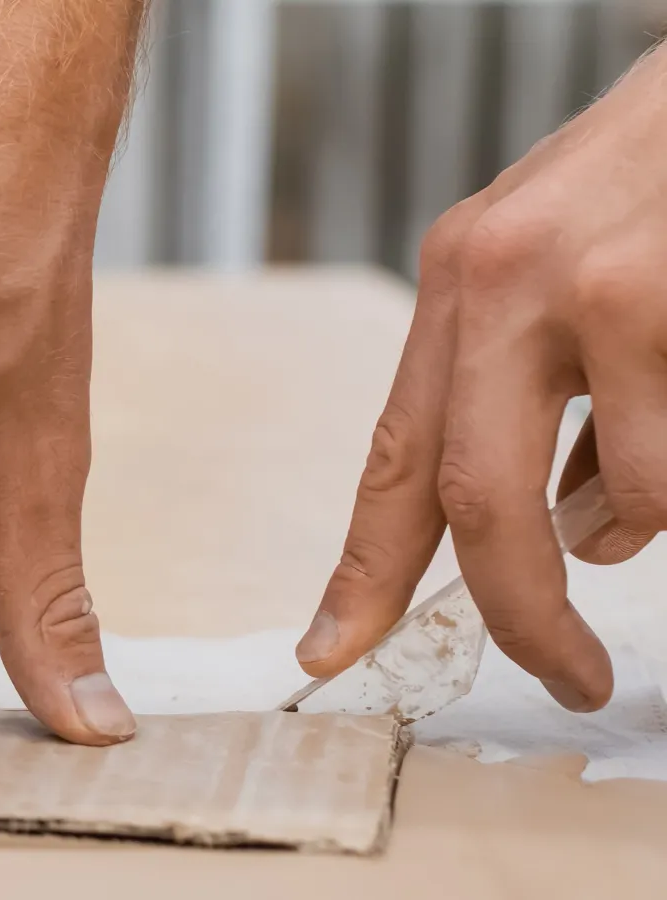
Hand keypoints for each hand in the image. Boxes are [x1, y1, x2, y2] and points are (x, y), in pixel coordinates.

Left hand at [298, 49, 666, 711]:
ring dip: (644, 521)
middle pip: (475, 506)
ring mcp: (590, 288)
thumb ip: (537, 396)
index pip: (393, 453)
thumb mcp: (564, 276)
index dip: (361, 571)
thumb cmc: (660, 189)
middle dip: (522, 615)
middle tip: (568, 675)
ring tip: (656, 469)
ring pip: (620, 502)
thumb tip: (563, 532)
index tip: (328, 655)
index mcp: (458, 278)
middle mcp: (499, 280)